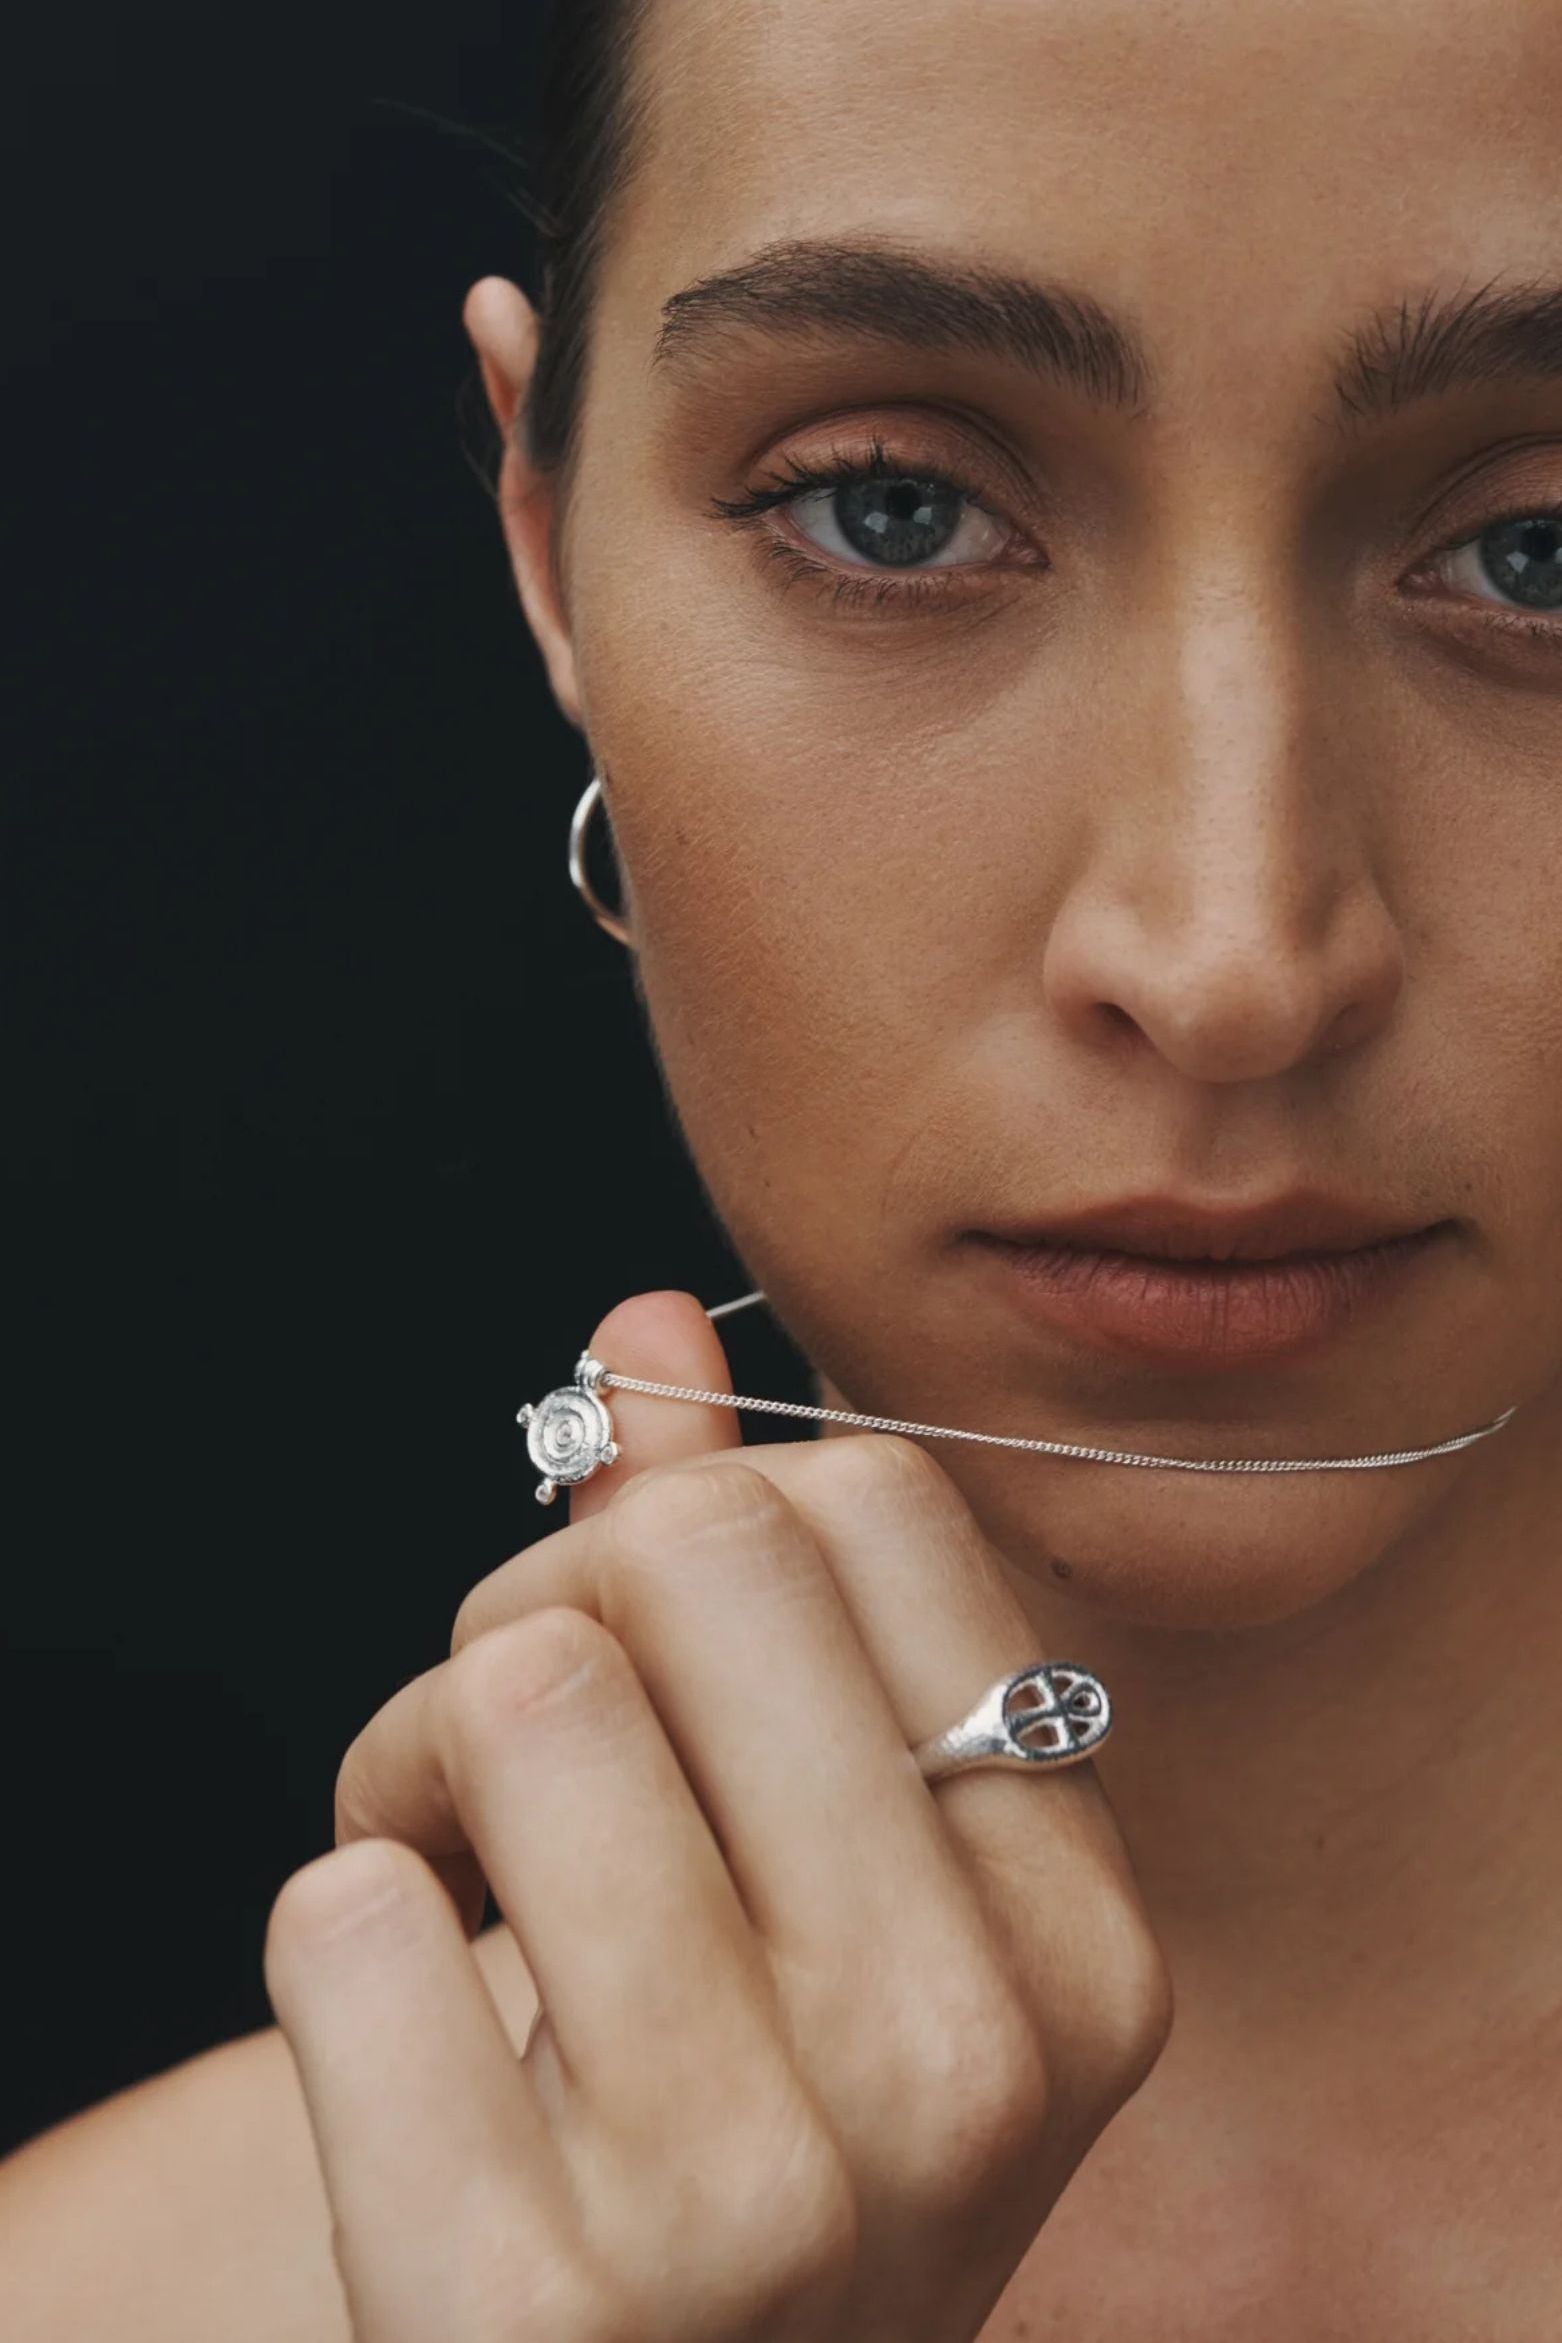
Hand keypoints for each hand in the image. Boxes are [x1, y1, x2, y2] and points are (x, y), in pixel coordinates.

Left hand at [264, 1289, 1172, 2342]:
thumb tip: (647, 1325)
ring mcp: (764, 2192)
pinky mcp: (536, 2307)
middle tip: (508, 1753)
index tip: (640, 1648)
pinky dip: (334, 1921)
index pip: (862, 1501)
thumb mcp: (820, 1883)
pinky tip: (402, 2028)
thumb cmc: (746, 2138)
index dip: (691, 1523)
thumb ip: (751, 1594)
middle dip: (541, 1607)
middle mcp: (961, 2054)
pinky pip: (341, 1919)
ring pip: (517, 1696)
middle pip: (689, 1550)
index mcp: (1071, 1929)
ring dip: (416, 1759)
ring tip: (447, 1878)